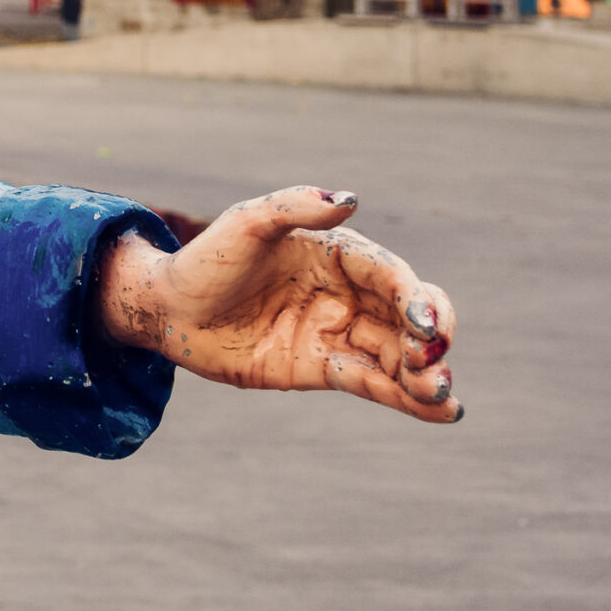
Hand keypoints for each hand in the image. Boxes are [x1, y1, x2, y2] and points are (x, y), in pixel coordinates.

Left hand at [97, 187, 459, 423]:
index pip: (390, 274)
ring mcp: (339, 332)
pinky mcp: (324, 368)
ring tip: (442, 395)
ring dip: (427, 374)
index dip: (415, 296)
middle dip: (432, 337)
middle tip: (431, 359)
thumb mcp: (246, 225)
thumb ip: (294, 207)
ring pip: (398, 354)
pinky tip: (441, 413)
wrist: (168, 310)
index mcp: (337, 254)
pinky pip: (374, 383)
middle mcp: (348, 293)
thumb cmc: (207, 259)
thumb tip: (350, 198)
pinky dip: (407, 399)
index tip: (424, 322)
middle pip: (408, 315)